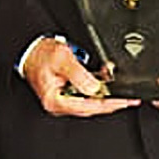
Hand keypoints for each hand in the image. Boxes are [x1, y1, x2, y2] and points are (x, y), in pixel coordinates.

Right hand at [22, 38, 139, 117]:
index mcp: (56, 101)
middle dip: (111, 101)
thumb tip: (95, 88)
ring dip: (105, 93)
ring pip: (90, 101)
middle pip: (92, 107)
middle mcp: (60, 104)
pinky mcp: (67, 93)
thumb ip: (79, 75)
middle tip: (129, 98)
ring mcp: (63, 100)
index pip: (89, 107)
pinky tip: (106, 81)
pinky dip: (97, 88)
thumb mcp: (62, 60)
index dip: (110, 104)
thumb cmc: (40, 55)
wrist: (29, 50)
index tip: (125, 101)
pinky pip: (86, 94)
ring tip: (120, 88)